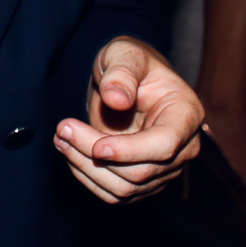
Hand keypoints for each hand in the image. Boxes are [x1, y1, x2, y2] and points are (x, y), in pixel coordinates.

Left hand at [55, 37, 203, 202]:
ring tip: (60, 137)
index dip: (129, 150)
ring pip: (125, 187)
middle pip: (140, 171)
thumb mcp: (125, 53)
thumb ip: (122, 73)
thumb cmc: (130, 61)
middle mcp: (182, 148)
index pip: (163, 145)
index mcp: (185, 114)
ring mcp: (164, 168)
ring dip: (86, 168)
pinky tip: (69, 151)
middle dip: (95, 155)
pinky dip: (88, 177)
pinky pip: (116, 193)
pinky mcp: (144, 181)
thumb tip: (116, 99)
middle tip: (62, 129)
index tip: (96, 146)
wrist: (125, 80)